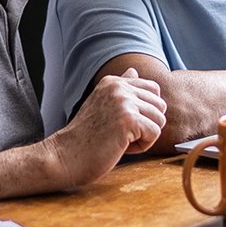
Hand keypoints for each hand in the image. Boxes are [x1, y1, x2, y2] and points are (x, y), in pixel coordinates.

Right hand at [45, 68, 165, 187]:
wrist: (65, 156)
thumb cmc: (85, 137)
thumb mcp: (101, 104)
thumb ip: (121, 88)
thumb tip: (134, 70)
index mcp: (113, 82)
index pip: (153, 89)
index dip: (145, 111)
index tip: (124, 123)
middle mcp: (119, 87)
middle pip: (160, 105)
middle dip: (147, 124)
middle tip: (122, 134)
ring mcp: (123, 101)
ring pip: (159, 119)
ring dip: (145, 136)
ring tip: (121, 140)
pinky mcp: (128, 119)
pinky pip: (155, 133)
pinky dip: (143, 145)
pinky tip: (122, 146)